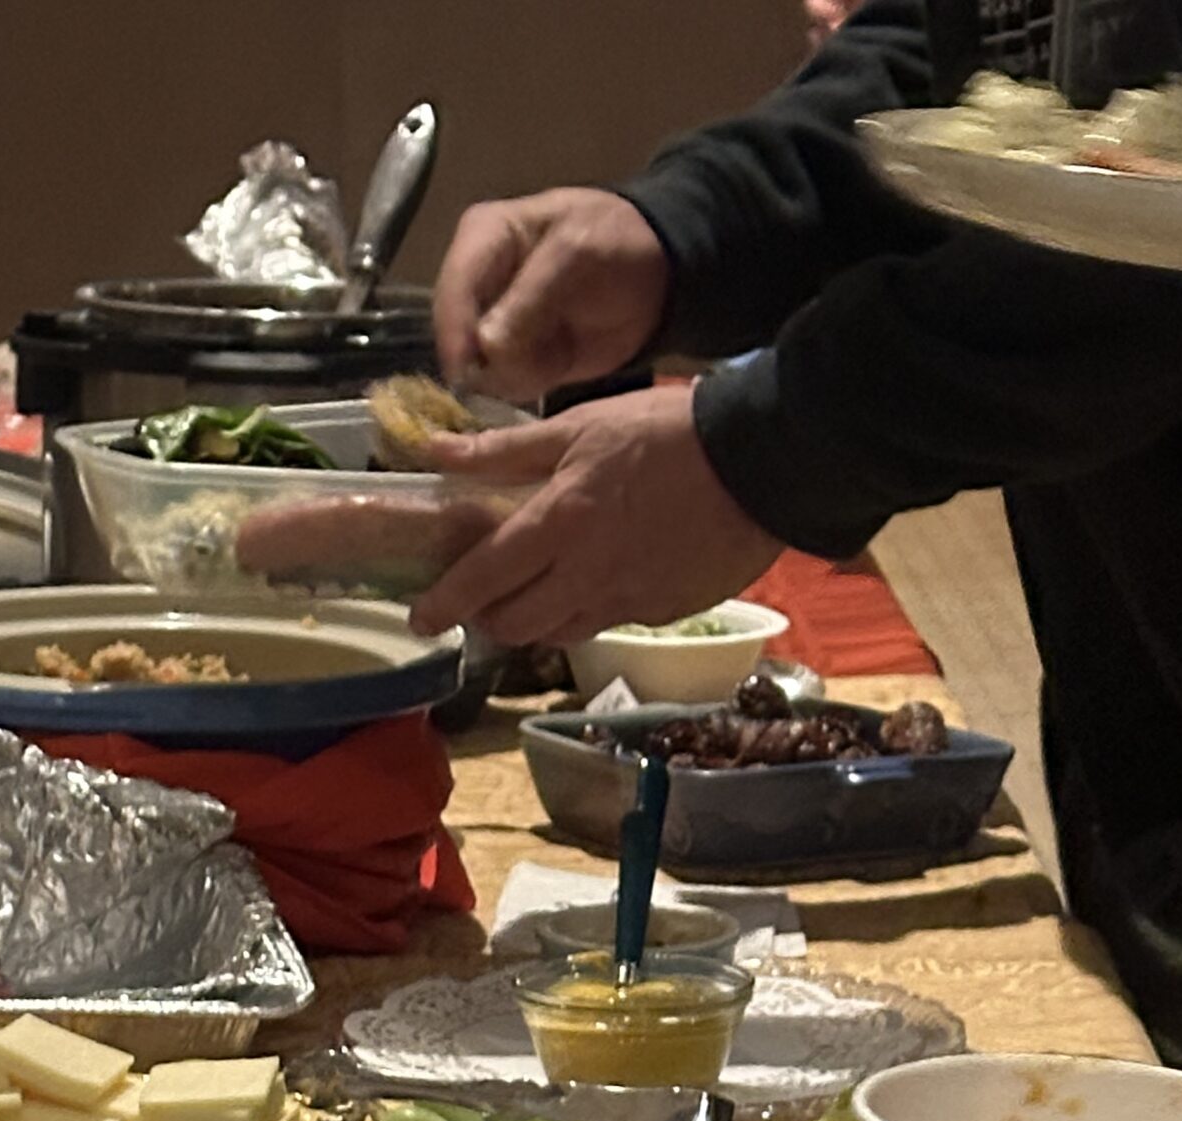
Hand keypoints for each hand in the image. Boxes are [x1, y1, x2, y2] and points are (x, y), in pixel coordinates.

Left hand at [405, 381, 782, 648]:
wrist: (760, 463)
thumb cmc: (667, 432)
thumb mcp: (580, 425)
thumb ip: (505, 450)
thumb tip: (437, 453)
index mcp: (559, 524)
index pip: (483, 577)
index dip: (444, 602)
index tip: (420, 616)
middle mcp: (585, 575)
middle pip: (514, 623)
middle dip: (486, 618)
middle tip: (479, 600)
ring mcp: (624, 601)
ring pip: (556, 633)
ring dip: (531, 623)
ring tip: (529, 595)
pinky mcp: (659, 613)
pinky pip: (604, 623)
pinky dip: (583, 612)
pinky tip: (591, 584)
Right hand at [434, 189, 668, 401]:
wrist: (656, 275)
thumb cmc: (615, 243)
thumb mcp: (574, 255)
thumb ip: (529, 300)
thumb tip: (486, 347)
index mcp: (482, 239)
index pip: (452, 291)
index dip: (455, 335)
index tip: (467, 373)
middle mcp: (477, 284)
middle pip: (456, 337)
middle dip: (486, 362)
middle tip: (529, 366)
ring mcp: (492, 326)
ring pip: (477, 368)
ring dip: (512, 375)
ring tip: (554, 356)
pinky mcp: (513, 358)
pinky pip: (503, 386)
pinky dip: (528, 384)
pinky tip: (557, 364)